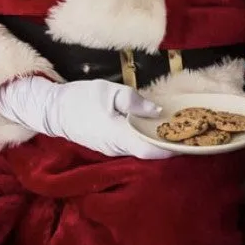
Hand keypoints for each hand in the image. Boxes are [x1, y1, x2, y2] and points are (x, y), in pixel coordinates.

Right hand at [0, 76, 174, 159]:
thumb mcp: (108, 92)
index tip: (190, 141)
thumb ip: (133, 101)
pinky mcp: (109, 145)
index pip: (150, 150)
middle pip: (149, 152)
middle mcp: (117, 148)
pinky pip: (133, 145)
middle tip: (191, 131)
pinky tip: (157, 126)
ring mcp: (112, 149)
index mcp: (118, 136)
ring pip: (141, 149)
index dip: (171, 148)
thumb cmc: (81, 98)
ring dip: (159, 141)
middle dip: (169, 144)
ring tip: (179, 128)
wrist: (53, 110)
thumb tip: (157, 110)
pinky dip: (147, 138)